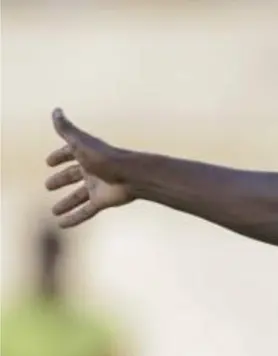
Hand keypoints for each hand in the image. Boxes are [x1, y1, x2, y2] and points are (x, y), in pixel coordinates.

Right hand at [44, 108, 134, 227]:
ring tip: (54, 211)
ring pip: (78, 197)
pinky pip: (85, 212)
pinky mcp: (102, 201)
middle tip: (48, 185)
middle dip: (61, 180)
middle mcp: (92, 171)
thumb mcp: (81, 142)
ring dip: (66, 203)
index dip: (59, 157)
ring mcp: (98, 187)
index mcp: (87, 155)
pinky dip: (74, 219)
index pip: (70, 154)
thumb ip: (66, 129)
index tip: (49, 162)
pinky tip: (62, 225)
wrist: (131, 175)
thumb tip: (56, 110)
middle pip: (73, 176)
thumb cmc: (106, 157)